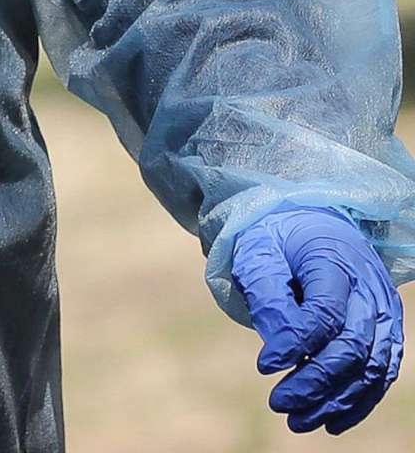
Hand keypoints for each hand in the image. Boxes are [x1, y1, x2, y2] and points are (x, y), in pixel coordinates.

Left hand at [232, 205, 403, 433]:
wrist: (311, 222)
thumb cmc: (278, 239)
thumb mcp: (257, 253)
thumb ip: (267, 298)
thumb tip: (277, 354)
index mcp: (335, 261)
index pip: (325, 313)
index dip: (297, 344)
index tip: (263, 368)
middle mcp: (369, 289)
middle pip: (353, 345)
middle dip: (316, 381)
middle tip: (279, 403)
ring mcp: (384, 311)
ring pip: (371, 366)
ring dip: (338, 400)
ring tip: (299, 421)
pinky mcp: (387, 329)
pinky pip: (382, 372)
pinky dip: (359, 400)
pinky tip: (331, 421)